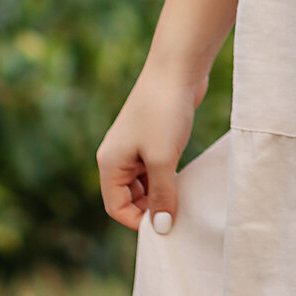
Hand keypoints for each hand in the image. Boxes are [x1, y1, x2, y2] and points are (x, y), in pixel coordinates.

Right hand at [97, 66, 200, 234]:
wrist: (178, 67)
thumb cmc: (164, 111)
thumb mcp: (163, 159)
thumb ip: (161, 195)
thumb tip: (162, 228)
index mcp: (110, 163)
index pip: (116, 208)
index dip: (138, 222)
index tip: (166, 227)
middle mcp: (118, 156)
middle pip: (129, 198)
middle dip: (151, 209)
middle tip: (179, 215)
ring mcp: (135, 146)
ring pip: (145, 184)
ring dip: (162, 193)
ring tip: (184, 197)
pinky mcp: (153, 137)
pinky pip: (156, 168)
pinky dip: (168, 177)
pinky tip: (185, 180)